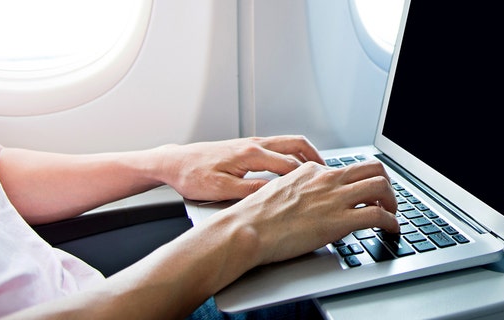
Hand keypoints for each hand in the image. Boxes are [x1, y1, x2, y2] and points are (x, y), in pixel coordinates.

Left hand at [157, 135, 323, 200]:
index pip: (290, 164)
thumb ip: (250, 191)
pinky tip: (293, 168)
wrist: (174, 163)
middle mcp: (254, 144)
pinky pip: (278, 146)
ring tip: (317, 170)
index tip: (323, 186)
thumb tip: (275, 193)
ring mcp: (251, 143)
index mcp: (250, 154)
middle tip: (329, 173)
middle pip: (296, 144)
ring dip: (306, 153)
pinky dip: (293, 154)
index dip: (309, 177)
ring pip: (288, 142)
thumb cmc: (193, 175)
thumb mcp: (221, 190)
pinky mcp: (246, 147)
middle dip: (316, 157)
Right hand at [220, 160, 399, 265]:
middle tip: (386, 199)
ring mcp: (335, 198)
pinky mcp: (340, 220)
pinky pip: (378, 215)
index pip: (345, 170)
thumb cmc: (255, 216)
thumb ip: (298, 190)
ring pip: (381, 185)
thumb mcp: (278, 191)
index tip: (362, 194)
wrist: (247, 229)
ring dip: (393, 201)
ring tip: (392, 213)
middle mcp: (327, 180)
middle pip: (372, 168)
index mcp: (311, 171)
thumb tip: (307, 200)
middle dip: (385, 183)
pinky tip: (392, 229)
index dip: (358, 183)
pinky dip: (392, 222)